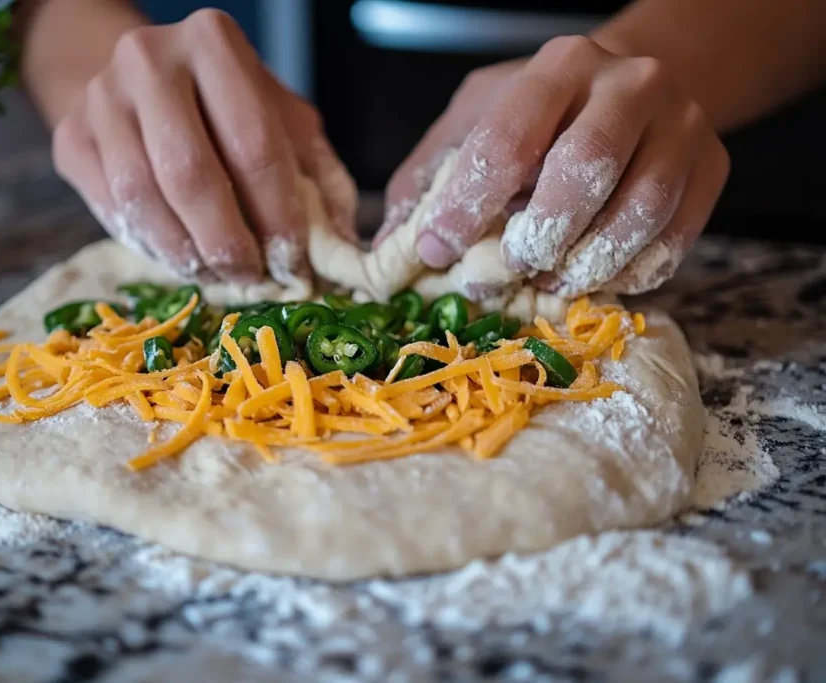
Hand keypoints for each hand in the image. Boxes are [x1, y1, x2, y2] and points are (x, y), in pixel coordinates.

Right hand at [51, 9, 356, 283]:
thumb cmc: (224, 107)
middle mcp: (148, 60)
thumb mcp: (282, 121)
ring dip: (188, 256)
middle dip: (228, 244)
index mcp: (213, 42)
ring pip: (143, 200)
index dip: (277, 215)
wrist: (139, 81)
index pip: (253, 144)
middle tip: (253, 280)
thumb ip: (316, 176)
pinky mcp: (70, 138)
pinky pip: (111, 212)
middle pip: (191, 175)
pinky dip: (153, 249)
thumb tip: (338, 251)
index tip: (294, 264)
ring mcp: (100, 99)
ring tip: (220, 278)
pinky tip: (183, 260)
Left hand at [377, 36, 729, 296]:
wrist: (635, 87)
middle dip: (539, 234)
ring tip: (551, 281)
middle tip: (512, 266)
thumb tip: (390, 251)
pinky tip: (598, 279)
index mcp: (557, 67)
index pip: (507, 139)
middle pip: (584, 169)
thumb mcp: (474, 122)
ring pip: (640, 210)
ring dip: (586, 264)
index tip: (436, 250)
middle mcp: (628, 84)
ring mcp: (681, 123)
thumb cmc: (541, 115)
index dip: (467, 206)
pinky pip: (676, 238)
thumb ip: (430, 179)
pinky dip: (631, 273)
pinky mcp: (712, 166)